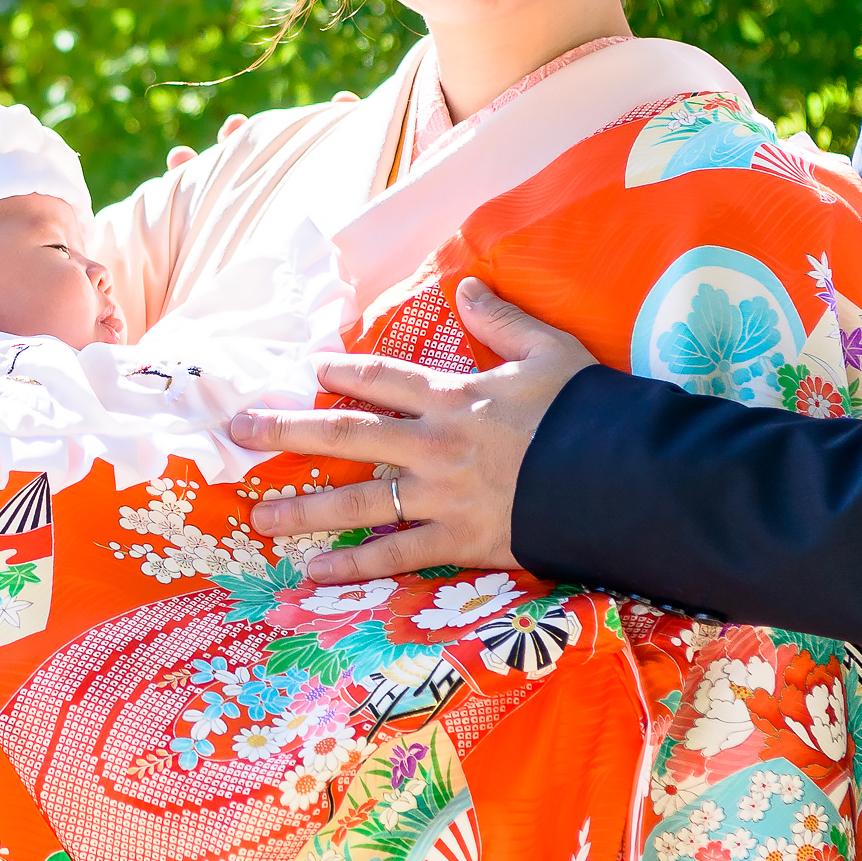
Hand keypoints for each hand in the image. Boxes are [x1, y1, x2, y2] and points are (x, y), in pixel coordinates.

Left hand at [226, 281, 596, 582]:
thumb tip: (468, 286)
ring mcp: (440, 497)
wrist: (622, 480)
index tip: (307, 369)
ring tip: (256, 517)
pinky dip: (353, 568)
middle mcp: (433, 446)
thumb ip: (503, 320)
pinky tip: (313, 574)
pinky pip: (394, 557)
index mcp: (453, 397)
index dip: (340, 372)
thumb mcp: (550, 352)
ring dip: (301, 510)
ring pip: (355, 502)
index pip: (381, 379)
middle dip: (286, 431)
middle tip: (238, 432)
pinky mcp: (457, 542)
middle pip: (345, 435)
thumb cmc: (588, 414)